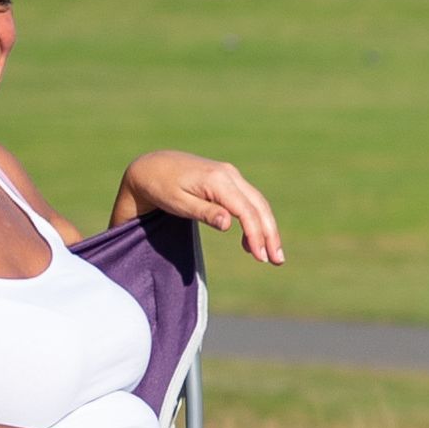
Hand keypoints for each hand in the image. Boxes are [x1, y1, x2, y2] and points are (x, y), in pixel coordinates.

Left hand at [116, 151, 285, 266]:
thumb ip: (203, 213)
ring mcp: (230, 175)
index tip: (260, 257)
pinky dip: (254, 220)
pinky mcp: (228, 179)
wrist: (151, 166)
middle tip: (277, 261)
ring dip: (266, 228)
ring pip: (257, 203)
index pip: (245, 210)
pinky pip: (247, 201)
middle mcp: (229, 174)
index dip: (256, 235)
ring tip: (271, 255)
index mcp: (217, 180)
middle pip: (259, 206)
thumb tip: (229, 224)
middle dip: (270, 234)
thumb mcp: (178, 203)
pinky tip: (250, 242)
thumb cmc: (160, 187)